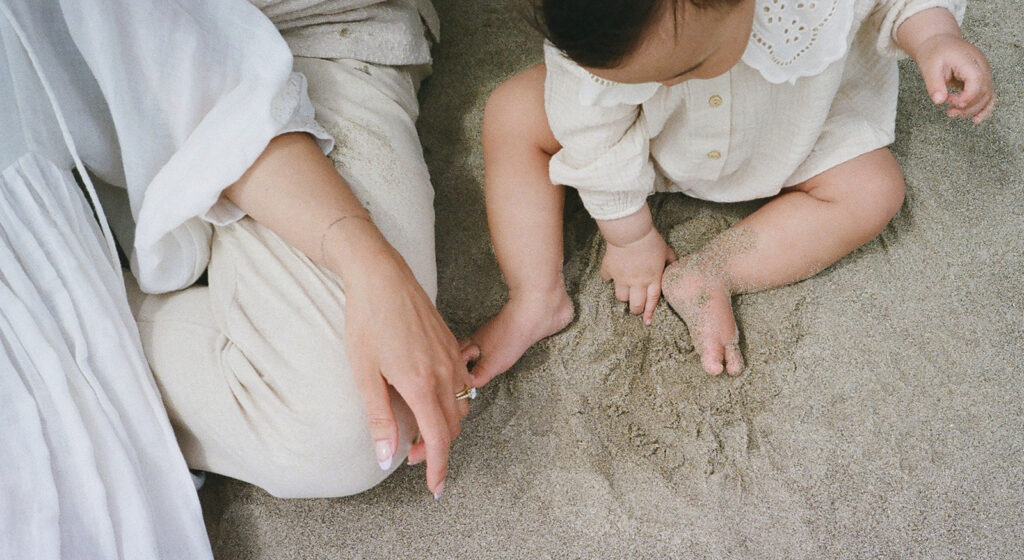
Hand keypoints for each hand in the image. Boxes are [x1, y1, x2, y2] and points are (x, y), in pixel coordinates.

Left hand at [335, 221, 469, 497]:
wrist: (381, 276)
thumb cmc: (367, 322)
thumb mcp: (365, 374)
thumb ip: (380, 418)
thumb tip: (385, 458)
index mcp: (422, 385)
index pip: (440, 439)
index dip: (439, 468)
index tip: (436, 489)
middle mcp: (444, 373)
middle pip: (453, 426)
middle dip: (438, 448)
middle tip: (412, 457)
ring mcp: (451, 357)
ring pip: (461, 405)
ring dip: (445, 425)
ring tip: (419, 430)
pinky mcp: (450, 343)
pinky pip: (461, 383)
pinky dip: (450, 401)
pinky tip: (429, 398)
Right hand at [600, 227, 676, 324]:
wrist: (630, 232)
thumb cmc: (650, 240)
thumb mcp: (666, 249)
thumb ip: (671, 260)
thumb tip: (675, 265)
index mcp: (653, 278)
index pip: (652, 301)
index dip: (649, 312)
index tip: (647, 322)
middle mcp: (637, 282)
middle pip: (635, 304)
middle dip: (635, 309)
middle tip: (635, 306)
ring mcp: (622, 278)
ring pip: (620, 297)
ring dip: (623, 295)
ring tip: (625, 289)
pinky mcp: (610, 270)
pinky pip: (607, 279)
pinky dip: (609, 277)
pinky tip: (612, 273)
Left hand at [914, 34, 994, 122]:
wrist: (939, 43)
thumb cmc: (934, 53)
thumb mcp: (929, 67)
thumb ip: (934, 84)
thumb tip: (939, 101)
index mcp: (969, 60)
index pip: (977, 80)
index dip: (968, 96)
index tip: (952, 103)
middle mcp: (981, 66)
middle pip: (984, 91)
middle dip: (968, 106)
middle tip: (949, 111)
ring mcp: (983, 73)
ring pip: (987, 96)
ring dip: (973, 110)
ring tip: (952, 113)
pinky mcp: (980, 80)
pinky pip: (988, 96)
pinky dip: (984, 108)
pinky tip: (975, 119)